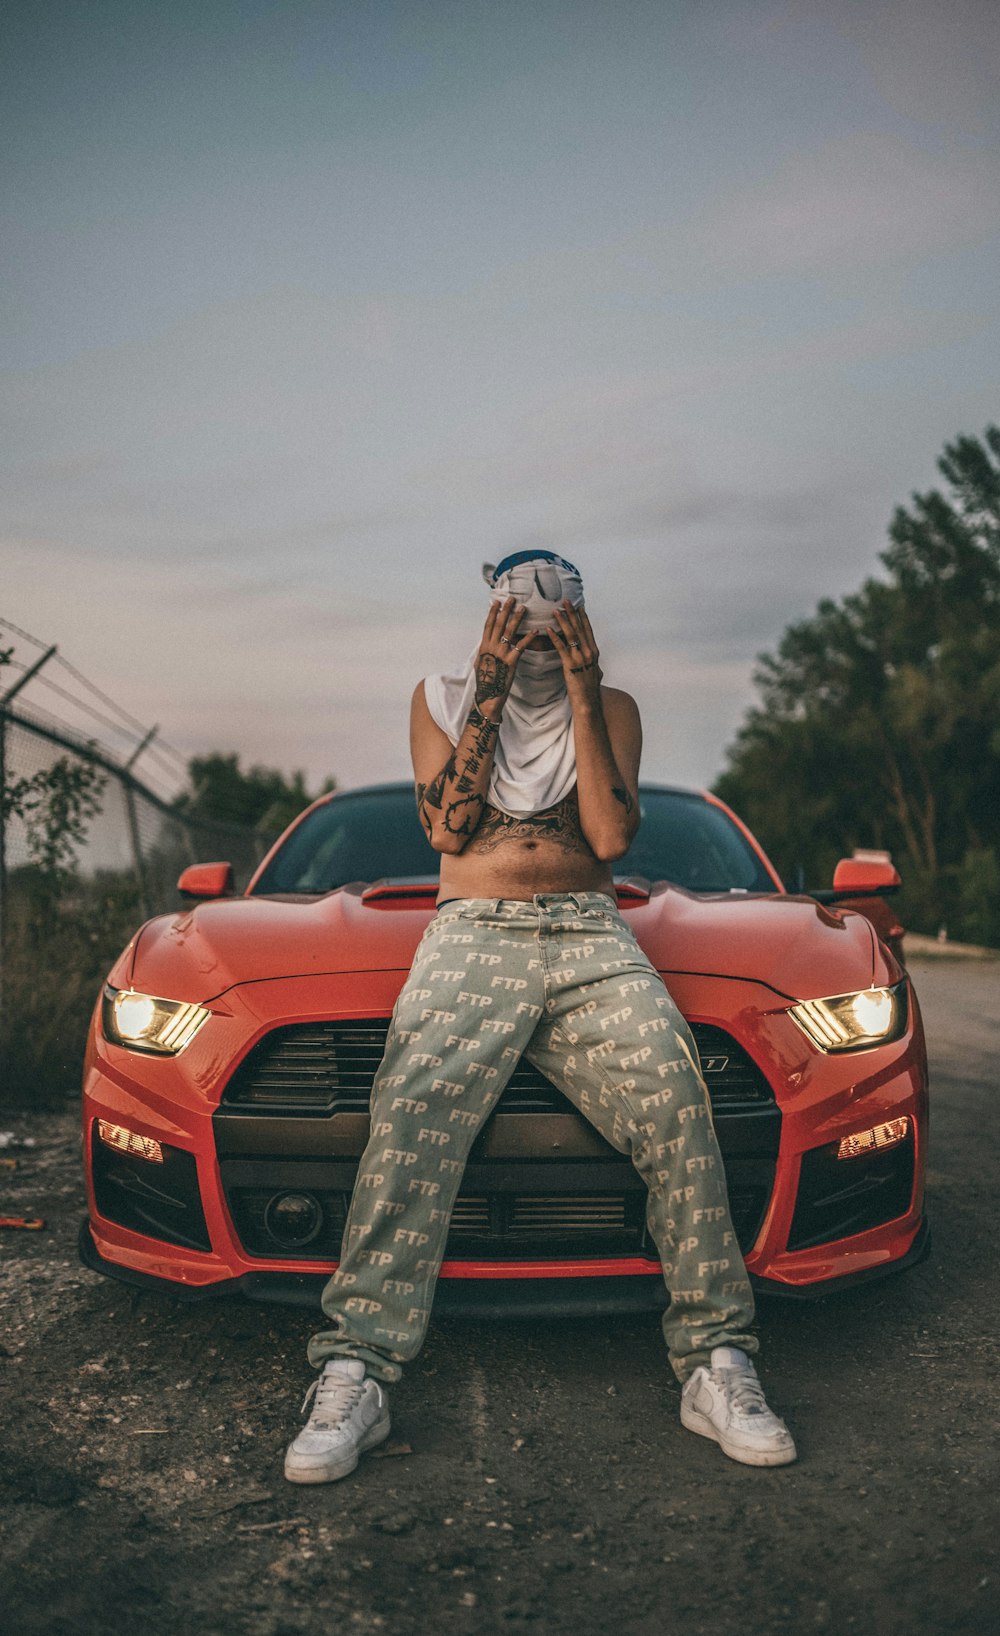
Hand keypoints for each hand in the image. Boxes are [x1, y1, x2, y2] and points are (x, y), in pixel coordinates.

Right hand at [474, 597, 534, 713]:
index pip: (488, 625)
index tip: (497, 602)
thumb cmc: (486, 681)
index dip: (493, 613)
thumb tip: (486, 641)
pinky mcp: (511, 661)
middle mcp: (491, 647)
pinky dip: (529, 638)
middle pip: (499, 624)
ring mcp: (501, 654)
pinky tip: (536, 631)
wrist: (488, 696)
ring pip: (510, 632)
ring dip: (518, 618)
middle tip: (512, 598)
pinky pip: (521, 646)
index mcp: (484, 646)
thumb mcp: (481, 663)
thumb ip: (486, 650)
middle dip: (506, 610)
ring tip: (524, 608)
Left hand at [549, 600, 602, 704]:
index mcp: (594, 652)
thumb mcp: (595, 672)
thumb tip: (595, 661)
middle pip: (579, 628)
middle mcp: (589, 652)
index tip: (579, 606)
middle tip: (566, 600)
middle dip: (572, 613)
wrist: (589, 701)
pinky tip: (548, 629)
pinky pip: (561, 648)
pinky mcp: (570, 665)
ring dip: (562, 620)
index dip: (583, 618)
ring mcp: (580, 658)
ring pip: (570, 635)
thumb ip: (594, 663)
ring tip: (555, 610)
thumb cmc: (590, 689)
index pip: (588, 630)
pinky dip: (554, 637)